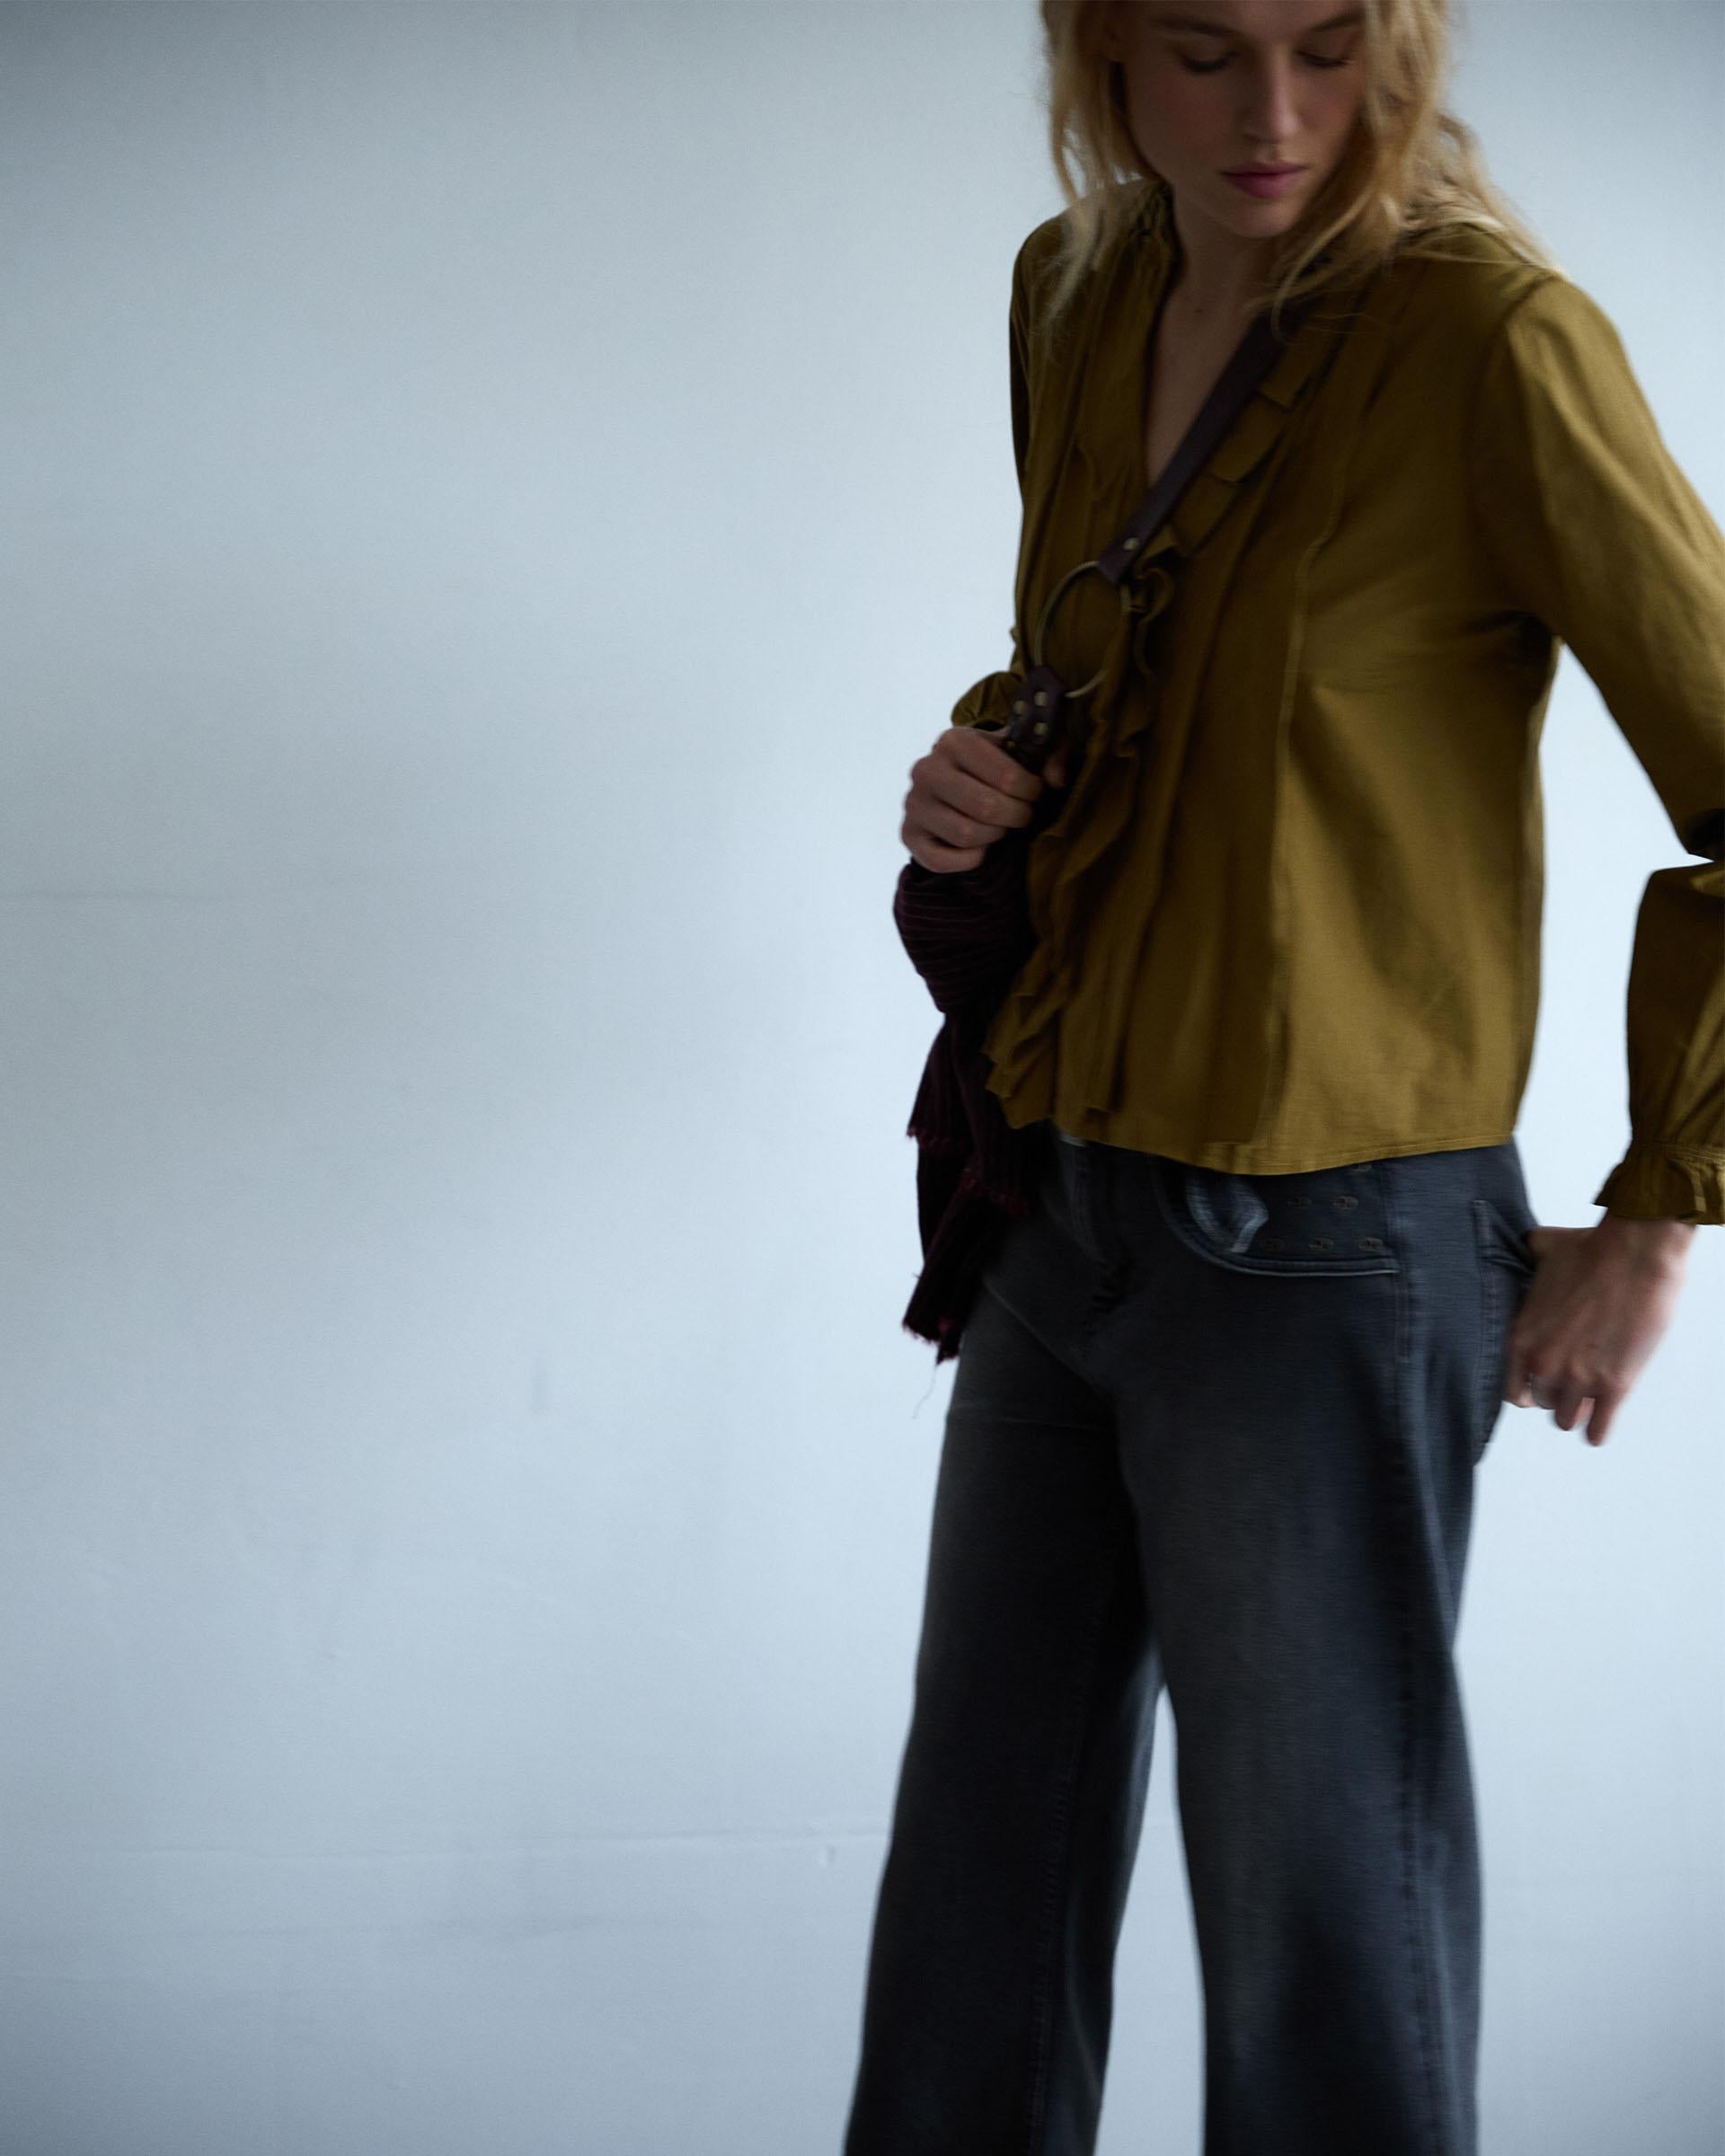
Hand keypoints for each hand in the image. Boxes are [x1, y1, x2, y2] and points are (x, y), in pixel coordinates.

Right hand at [901, 727, 1069, 873]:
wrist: (950, 783)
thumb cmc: (992, 766)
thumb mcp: (1021, 748)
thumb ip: (1050, 751)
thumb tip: (1055, 781)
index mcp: (954, 740)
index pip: (1006, 777)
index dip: (1032, 791)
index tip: (1035, 793)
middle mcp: (926, 769)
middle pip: (986, 808)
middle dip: (1016, 816)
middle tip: (1022, 815)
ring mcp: (913, 804)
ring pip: (967, 835)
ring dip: (994, 836)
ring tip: (1000, 827)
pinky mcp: (908, 835)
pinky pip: (943, 860)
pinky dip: (970, 859)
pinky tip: (980, 846)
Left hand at [1505, 1214, 1695, 1444]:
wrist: (1635, 1254)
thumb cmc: (1591, 1249)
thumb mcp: (1543, 1250)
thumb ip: (1527, 1256)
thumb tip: (1526, 1245)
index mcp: (1521, 1338)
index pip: (1511, 1389)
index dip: (1527, 1386)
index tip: (1540, 1382)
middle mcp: (1543, 1364)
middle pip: (1542, 1402)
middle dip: (1556, 1392)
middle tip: (1572, 1379)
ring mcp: (1578, 1378)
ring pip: (1566, 1419)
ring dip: (1577, 1410)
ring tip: (1588, 1398)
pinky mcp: (1614, 1386)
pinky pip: (1597, 1430)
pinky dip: (1598, 1430)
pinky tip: (1600, 1424)